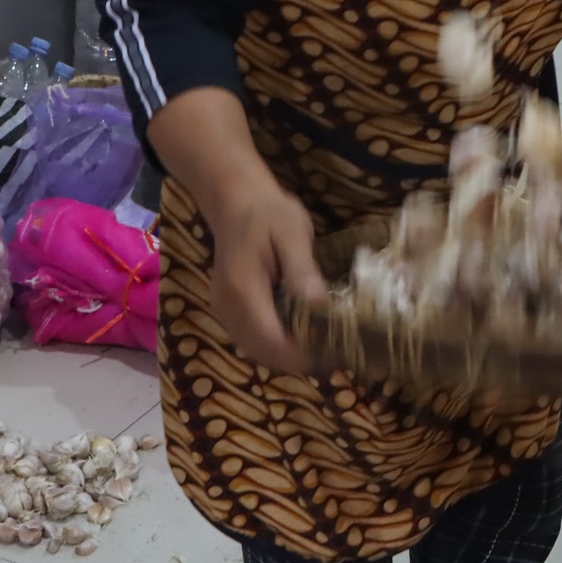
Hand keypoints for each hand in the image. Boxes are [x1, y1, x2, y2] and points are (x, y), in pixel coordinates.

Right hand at [204, 181, 327, 375]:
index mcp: (242, 288)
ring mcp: (224, 311)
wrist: (236, 201)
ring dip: (288, 357)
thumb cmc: (268, 212)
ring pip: (257, 351)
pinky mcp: (228, 311)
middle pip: (263, 353)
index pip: (270, 339)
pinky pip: (252, 340)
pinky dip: (276, 346)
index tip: (334, 356)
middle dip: (299, 361)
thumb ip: (302, 270)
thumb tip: (320, 306)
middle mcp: (227, 307)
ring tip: (324, 350)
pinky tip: (301, 337)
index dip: (301, 356)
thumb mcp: (293, 232)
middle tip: (337, 356)